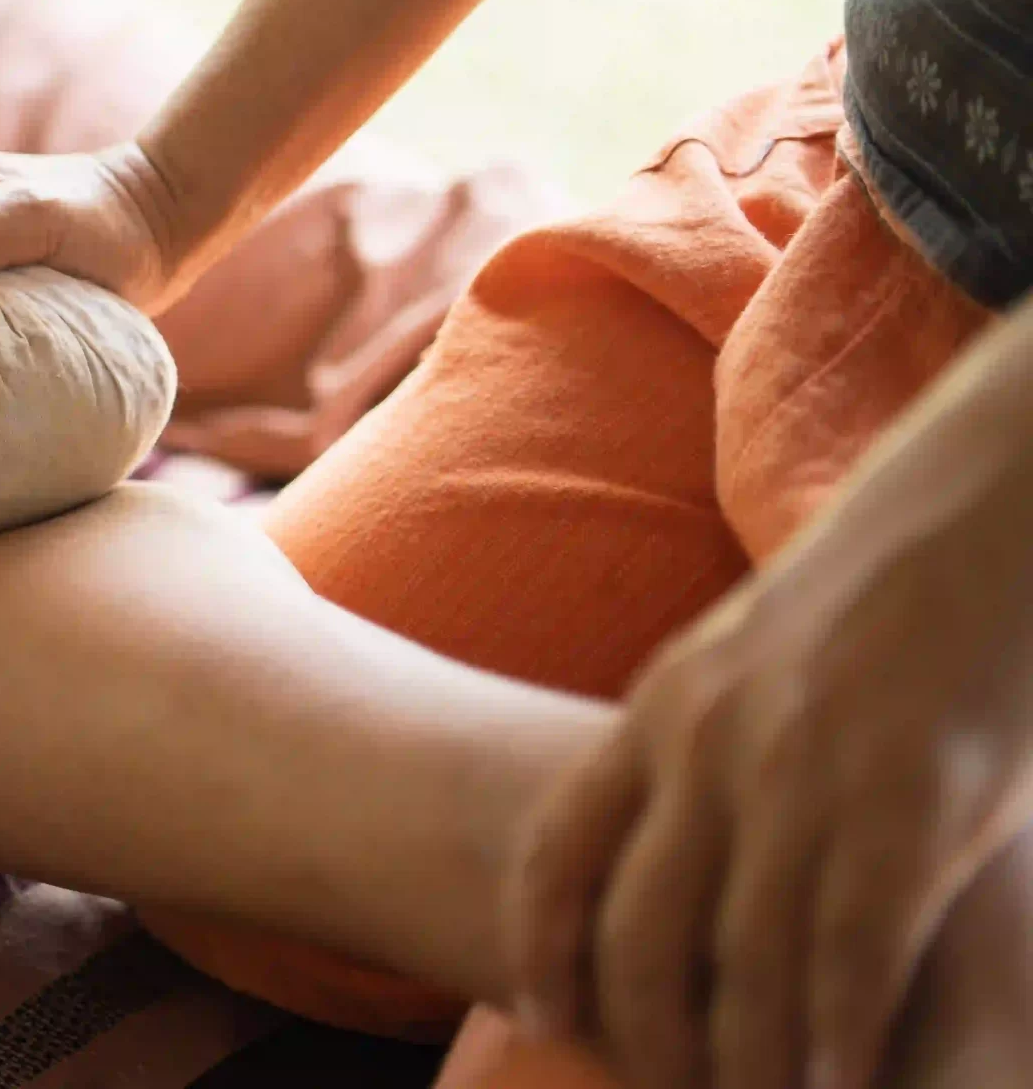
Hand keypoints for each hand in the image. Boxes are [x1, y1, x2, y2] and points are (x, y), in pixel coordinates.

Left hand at [506, 317, 1032, 1088]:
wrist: (993, 503)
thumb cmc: (888, 588)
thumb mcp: (757, 655)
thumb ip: (712, 735)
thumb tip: (691, 827)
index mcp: (666, 707)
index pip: (562, 849)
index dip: (546, 947)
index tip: (546, 1018)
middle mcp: (713, 747)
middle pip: (640, 933)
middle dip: (650, 1036)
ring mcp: (805, 777)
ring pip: (744, 967)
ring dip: (753, 1062)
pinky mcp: (908, 803)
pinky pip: (851, 952)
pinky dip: (842, 1036)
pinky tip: (849, 1086)